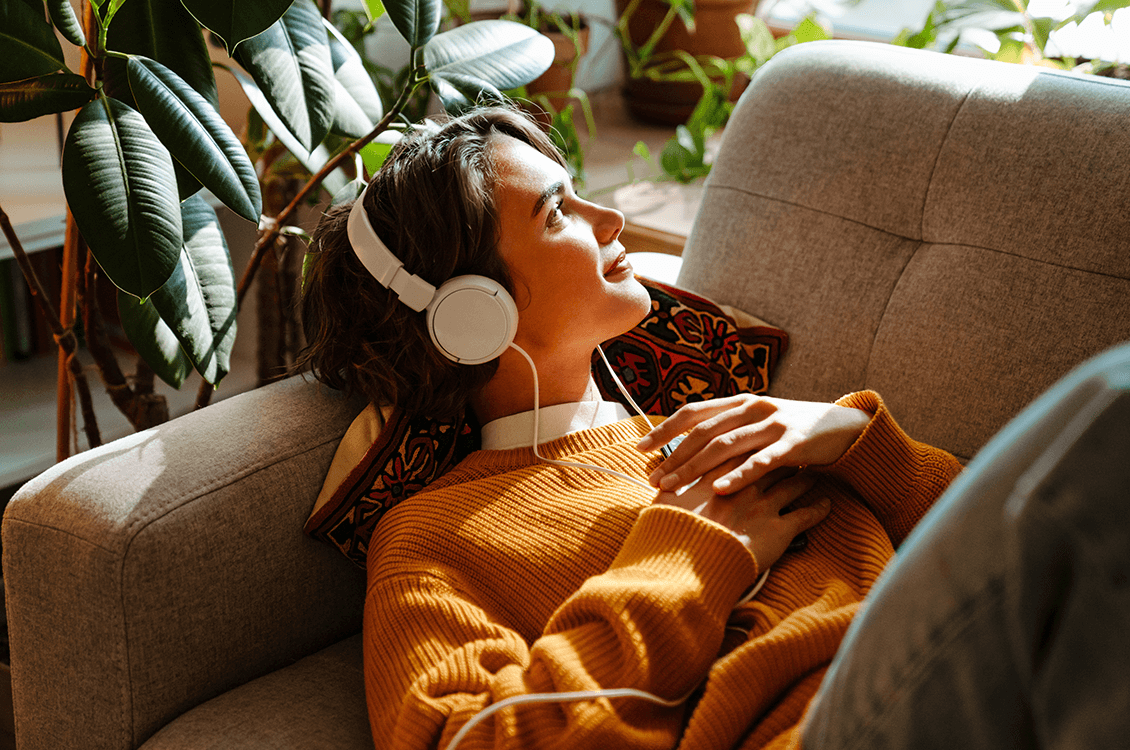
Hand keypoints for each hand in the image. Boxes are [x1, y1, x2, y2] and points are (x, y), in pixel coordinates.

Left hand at [637, 394, 871, 495]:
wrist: (845, 427)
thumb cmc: (793, 431)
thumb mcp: (759, 425)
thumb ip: (729, 432)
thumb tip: (688, 450)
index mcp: (740, 402)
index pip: (693, 412)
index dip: (664, 429)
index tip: (640, 449)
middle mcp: (753, 407)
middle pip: (703, 431)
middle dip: (674, 456)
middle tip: (653, 478)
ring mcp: (774, 423)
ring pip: (726, 444)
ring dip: (695, 467)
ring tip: (673, 486)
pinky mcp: (795, 442)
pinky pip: (762, 461)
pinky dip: (739, 475)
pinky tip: (720, 490)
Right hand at [654, 457, 829, 569]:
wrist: (689, 564)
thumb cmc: (673, 533)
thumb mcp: (664, 503)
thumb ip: (667, 487)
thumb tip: (659, 480)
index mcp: (718, 473)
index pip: (739, 447)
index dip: (750, 440)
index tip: (758, 435)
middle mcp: (745, 483)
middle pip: (770, 458)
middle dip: (781, 450)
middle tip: (792, 446)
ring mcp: (765, 504)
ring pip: (793, 482)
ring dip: (805, 475)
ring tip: (813, 471)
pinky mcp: (780, 530)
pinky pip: (806, 515)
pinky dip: (819, 509)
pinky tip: (827, 505)